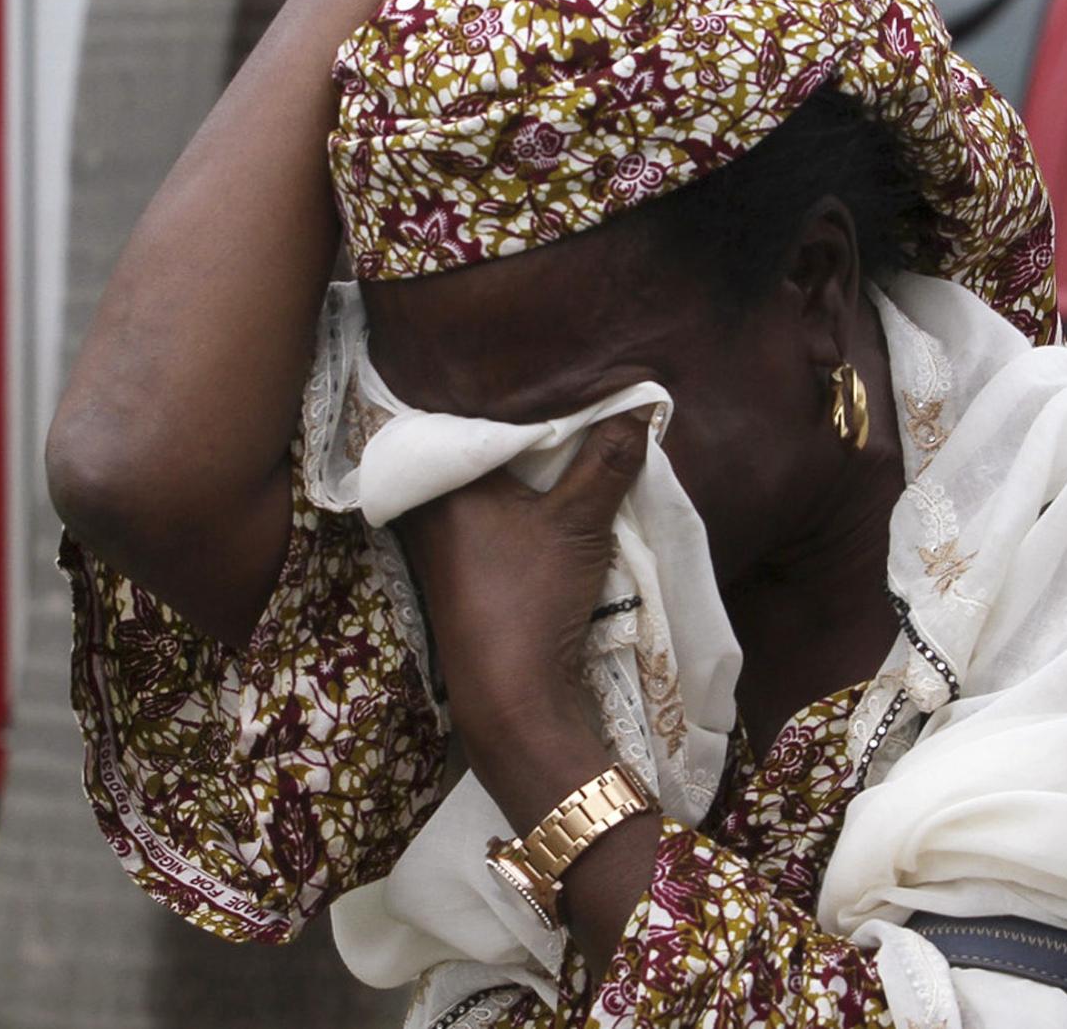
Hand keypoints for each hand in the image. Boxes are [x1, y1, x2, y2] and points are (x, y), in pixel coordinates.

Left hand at [393, 410, 650, 747]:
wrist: (510, 696)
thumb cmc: (530, 599)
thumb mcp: (578, 522)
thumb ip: (607, 461)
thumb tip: (639, 405)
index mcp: (438, 483)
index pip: (467, 414)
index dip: (509, 393)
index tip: (547, 371)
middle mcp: (426, 507)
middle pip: (473, 449)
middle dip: (516, 428)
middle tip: (562, 394)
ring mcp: (438, 541)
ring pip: (481, 483)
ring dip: (519, 468)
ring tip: (563, 433)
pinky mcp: (457, 569)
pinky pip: (484, 513)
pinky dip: (514, 499)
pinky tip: (546, 490)